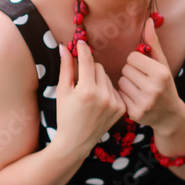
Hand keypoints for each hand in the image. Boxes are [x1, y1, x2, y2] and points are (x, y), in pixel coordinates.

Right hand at [55, 40, 126, 156]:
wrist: (76, 142)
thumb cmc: (65, 115)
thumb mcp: (62, 91)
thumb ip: (66, 68)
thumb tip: (64, 47)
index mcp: (86, 91)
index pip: (87, 61)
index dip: (83, 50)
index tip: (80, 42)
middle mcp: (103, 96)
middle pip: (98, 67)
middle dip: (89, 70)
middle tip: (81, 82)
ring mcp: (114, 103)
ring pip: (107, 77)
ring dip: (98, 80)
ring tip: (89, 95)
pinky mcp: (122, 108)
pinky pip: (114, 89)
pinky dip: (107, 91)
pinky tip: (99, 103)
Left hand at [118, 17, 183, 129]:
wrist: (170, 115)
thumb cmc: (165, 84)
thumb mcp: (163, 64)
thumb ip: (154, 43)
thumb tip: (148, 20)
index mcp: (161, 74)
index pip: (132, 57)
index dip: (137, 61)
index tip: (144, 68)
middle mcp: (153, 89)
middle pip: (125, 69)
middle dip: (131, 72)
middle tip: (142, 80)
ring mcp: (144, 102)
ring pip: (120, 81)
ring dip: (126, 83)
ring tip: (138, 89)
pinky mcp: (134, 113)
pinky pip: (119, 95)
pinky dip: (124, 95)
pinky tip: (135, 98)